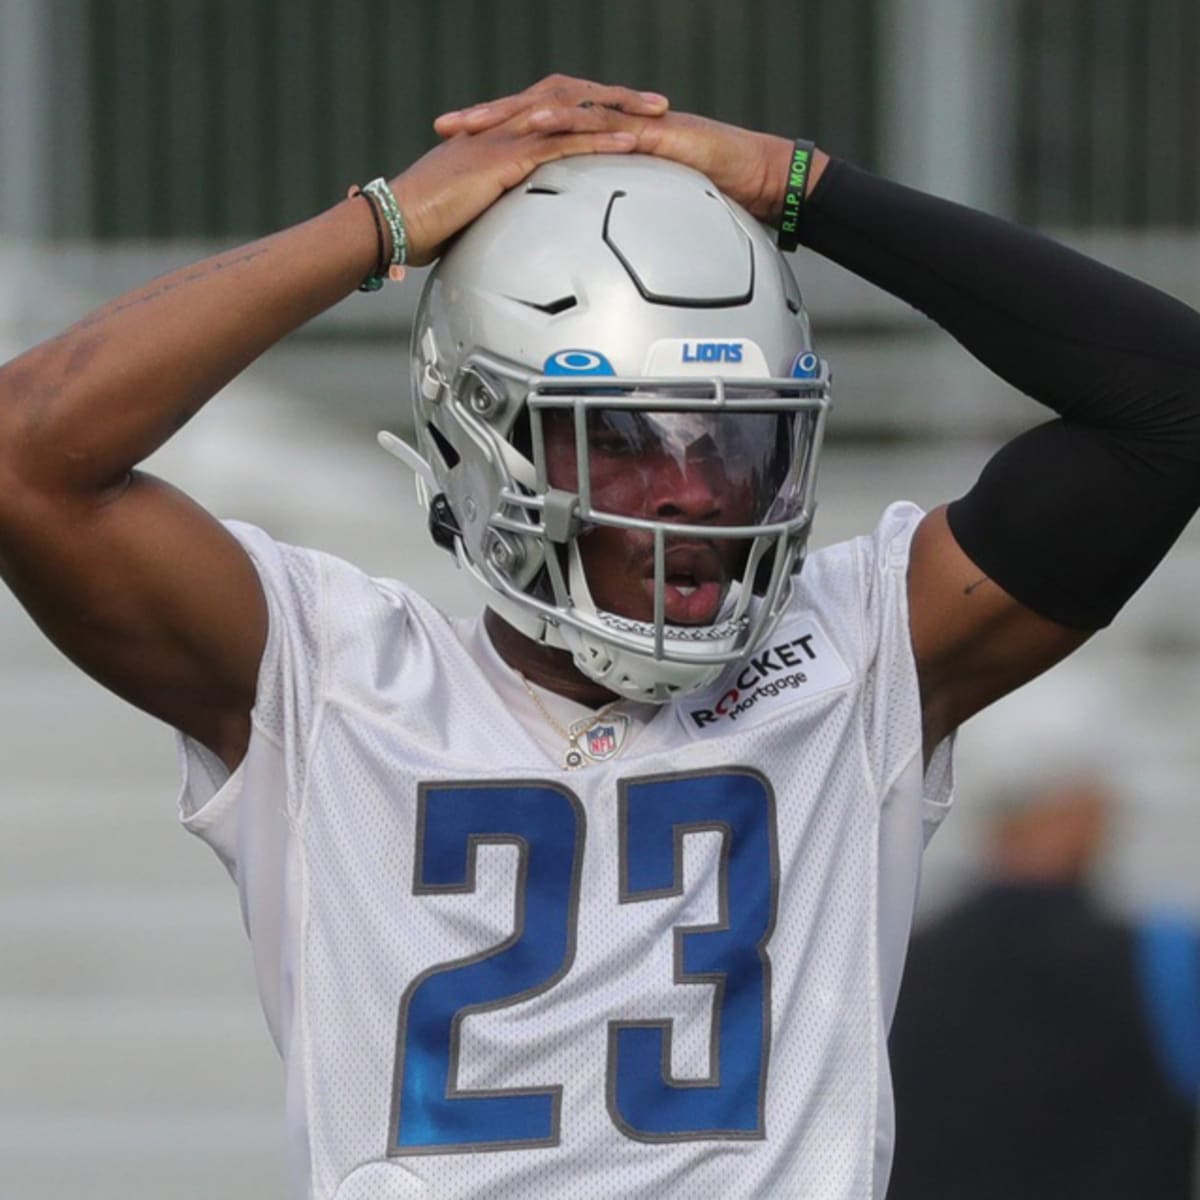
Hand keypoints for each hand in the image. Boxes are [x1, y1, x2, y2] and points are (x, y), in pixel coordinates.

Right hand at [390, 102, 641, 265]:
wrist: (391, 222)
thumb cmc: (419, 227)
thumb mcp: (467, 220)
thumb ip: (495, 219)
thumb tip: (511, 240)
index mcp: (496, 138)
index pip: (552, 112)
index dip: (590, 111)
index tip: (624, 117)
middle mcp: (503, 129)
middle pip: (570, 98)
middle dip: (617, 98)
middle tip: (656, 104)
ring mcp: (504, 139)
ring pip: (573, 112)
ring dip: (620, 111)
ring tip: (658, 114)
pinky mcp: (504, 159)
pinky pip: (561, 143)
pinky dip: (599, 139)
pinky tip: (630, 142)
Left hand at [434, 74, 820, 225]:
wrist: (748, 174)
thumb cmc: (698, 191)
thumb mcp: (635, 210)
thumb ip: (601, 218)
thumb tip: (568, 244)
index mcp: (593, 139)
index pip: (533, 132)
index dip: (490, 137)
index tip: (449, 150)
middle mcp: (602, 122)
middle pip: (533, 110)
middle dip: (486, 118)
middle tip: (446, 128)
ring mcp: (623, 119)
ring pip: (559, 106)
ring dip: (514, 112)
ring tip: (479, 123)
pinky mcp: (646, 126)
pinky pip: (600, 121)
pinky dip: (567, 120)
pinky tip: (538, 125)